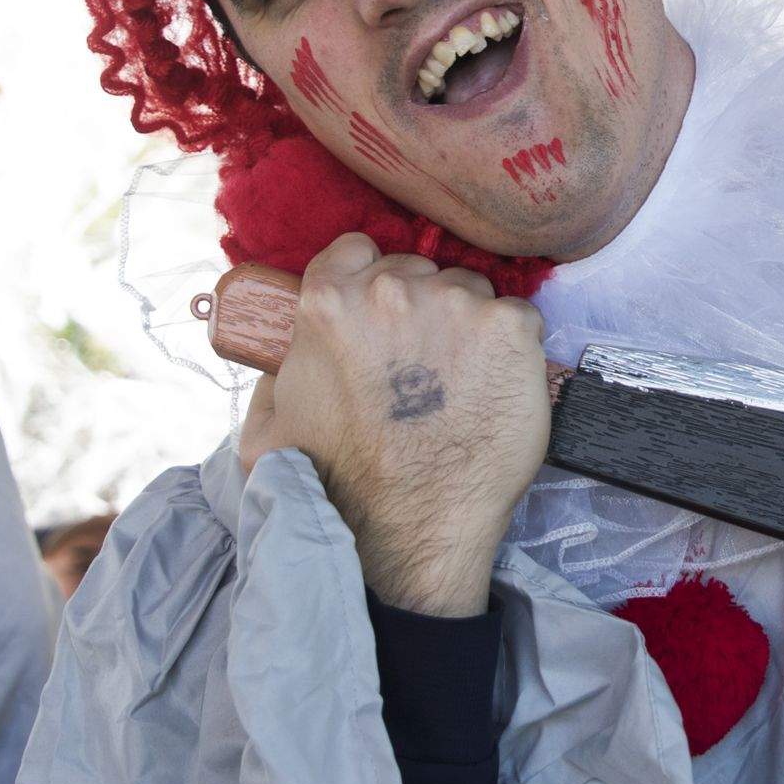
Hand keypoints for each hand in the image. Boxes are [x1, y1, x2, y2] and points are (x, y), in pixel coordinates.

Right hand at [239, 234, 550, 613]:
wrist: (409, 531)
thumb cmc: (337, 487)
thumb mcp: (267, 428)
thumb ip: (276, 372)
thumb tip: (287, 352)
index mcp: (328, 300)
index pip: (357, 251)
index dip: (370, 282)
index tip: (382, 319)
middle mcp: (392, 291)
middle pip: (417, 272)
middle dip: (421, 310)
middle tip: (422, 368)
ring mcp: (456, 305)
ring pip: (470, 292)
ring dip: (467, 327)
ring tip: (459, 385)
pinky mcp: (511, 331)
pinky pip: (517, 319)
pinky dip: (512, 350)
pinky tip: (493, 391)